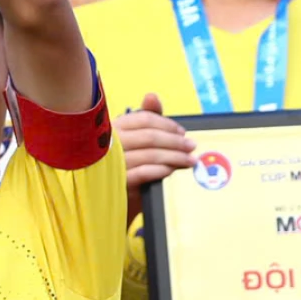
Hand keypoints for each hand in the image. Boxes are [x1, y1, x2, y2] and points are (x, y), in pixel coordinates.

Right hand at [116, 92, 194, 215]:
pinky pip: (144, 172)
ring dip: (174, 157)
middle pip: (149, 135)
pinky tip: (171, 170)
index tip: (181, 132)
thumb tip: (152, 96)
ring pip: (150, 154)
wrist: (110, 203)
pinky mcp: (117, 183)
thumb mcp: (133, 144)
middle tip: (191, 146)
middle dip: (175, 141)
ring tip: (189, 161)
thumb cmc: (122, 169)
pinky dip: (161, 169)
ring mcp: (111, 164)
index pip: (142, 119)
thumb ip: (144, 121)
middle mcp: (109, 144)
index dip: (166, 124)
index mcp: (111, 129)